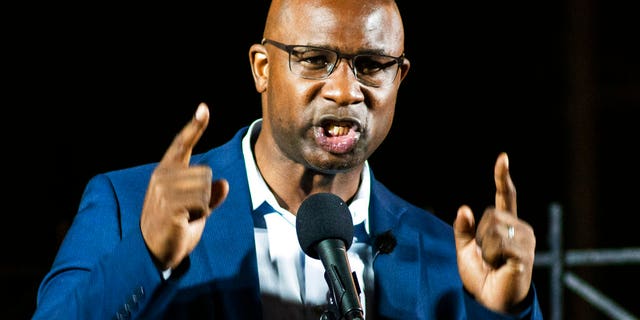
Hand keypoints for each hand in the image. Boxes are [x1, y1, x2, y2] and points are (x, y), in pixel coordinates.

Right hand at [140, 102, 228, 269]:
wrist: (155, 252)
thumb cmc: (176, 228)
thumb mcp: (197, 209)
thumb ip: (209, 195)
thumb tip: (224, 184)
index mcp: (166, 172)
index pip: (182, 144)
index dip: (194, 127)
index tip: (203, 108)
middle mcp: (162, 176)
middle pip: (206, 173)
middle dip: (205, 196)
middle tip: (187, 212)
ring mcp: (164, 190)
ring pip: (206, 188)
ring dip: (203, 207)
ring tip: (185, 217)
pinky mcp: (170, 206)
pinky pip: (203, 203)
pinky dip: (201, 215)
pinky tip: (184, 222)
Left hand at [453, 152, 535, 312]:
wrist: (489, 301)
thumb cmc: (481, 276)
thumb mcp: (464, 250)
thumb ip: (463, 229)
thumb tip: (464, 208)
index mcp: (505, 225)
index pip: (505, 196)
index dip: (503, 177)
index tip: (503, 157)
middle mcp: (519, 228)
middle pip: (490, 214)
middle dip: (480, 235)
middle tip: (487, 256)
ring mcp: (525, 240)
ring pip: (493, 228)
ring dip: (485, 248)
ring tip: (494, 262)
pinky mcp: (525, 253)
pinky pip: (497, 243)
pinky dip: (490, 256)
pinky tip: (499, 266)